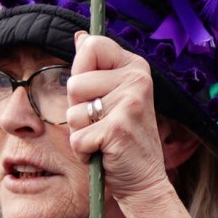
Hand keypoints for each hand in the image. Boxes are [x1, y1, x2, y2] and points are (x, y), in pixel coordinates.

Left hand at [64, 31, 180, 208]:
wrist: (144, 180)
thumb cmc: (123, 138)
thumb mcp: (112, 96)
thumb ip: (94, 68)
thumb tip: (80, 36)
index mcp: (135, 67)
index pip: (92, 45)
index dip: (82, 71)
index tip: (98, 92)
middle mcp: (136, 79)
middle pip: (74, 82)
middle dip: (78, 109)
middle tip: (104, 122)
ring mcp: (129, 103)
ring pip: (73, 112)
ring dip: (81, 132)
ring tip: (105, 138)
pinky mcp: (118, 128)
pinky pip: (77, 138)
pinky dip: (85, 152)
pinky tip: (105, 153)